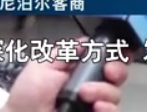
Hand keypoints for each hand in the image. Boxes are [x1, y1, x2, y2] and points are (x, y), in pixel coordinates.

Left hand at [3, 39, 128, 111]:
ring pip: (115, 93)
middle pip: (117, 74)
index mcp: (78, 71)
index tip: (119, 51)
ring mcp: (93, 104)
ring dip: (104, 90)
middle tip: (108, 71)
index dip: (116, 54)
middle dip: (117, 69)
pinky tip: (96, 106)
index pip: (104, 60)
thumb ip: (66, 51)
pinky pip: (113, 111)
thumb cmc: (27, 96)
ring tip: (85, 93)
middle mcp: (89, 87)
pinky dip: (107, 107)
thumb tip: (86, 41)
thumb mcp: (43, 64)